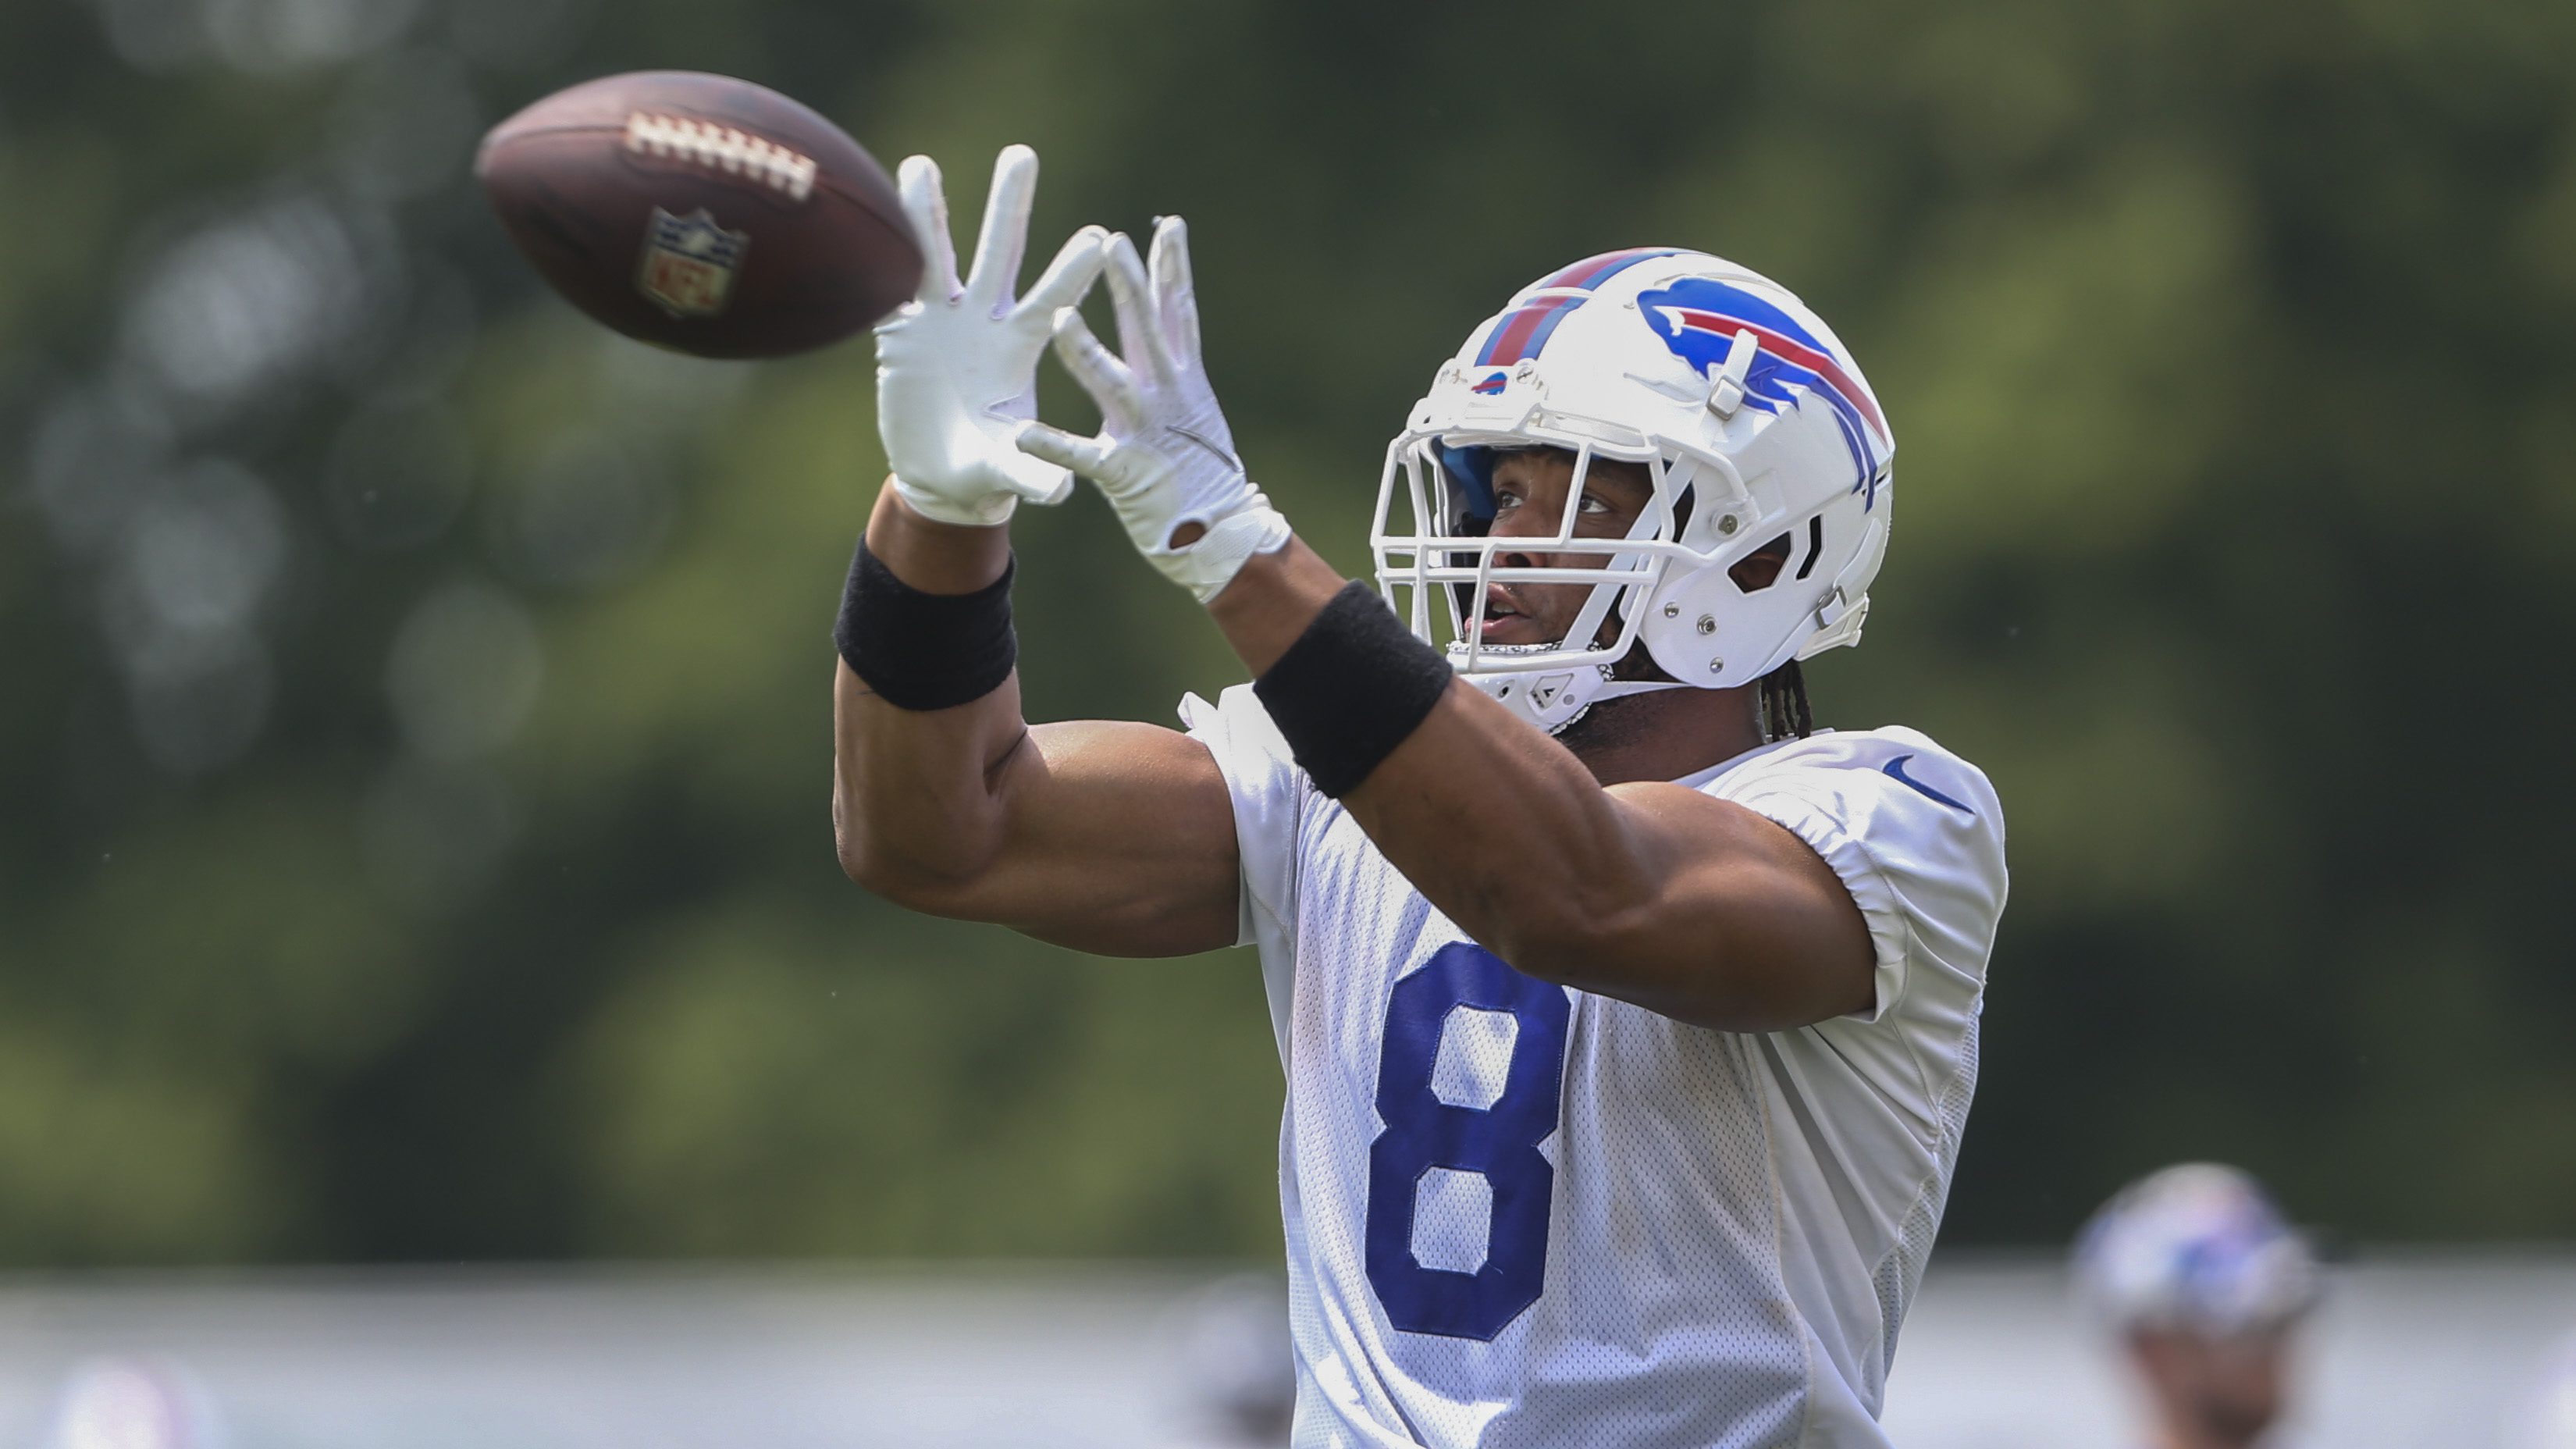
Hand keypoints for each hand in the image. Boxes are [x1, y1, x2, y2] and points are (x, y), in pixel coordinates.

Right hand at [874, 145, 1108, 526]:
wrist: (943, 477)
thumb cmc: (986, 471)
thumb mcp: (1009, 475)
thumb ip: (1032, 475)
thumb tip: (1061, 490)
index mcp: (1019, 350)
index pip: (1050, 302)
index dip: (1071, 272)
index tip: (1098, 237)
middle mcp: (983, 323)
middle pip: (1001, 253)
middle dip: (1010, 206)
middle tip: (1022, 154)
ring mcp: (941, 322)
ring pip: (936, 255)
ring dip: (928, 211)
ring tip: (920, 162)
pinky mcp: (901, 332)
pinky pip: (890, 284)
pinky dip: (880, 253)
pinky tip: (866, 213)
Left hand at [1015, 217, 1291, 601]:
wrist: (1217, 532)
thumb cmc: (1198, 466)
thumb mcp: (1193, 401)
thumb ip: (1173, 352)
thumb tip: (1168, 300)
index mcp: (1181, 377)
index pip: (1176, 312)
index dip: (1173, 267)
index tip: (1170, 224)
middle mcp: (1166, 395)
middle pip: (1146, 330)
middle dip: (1129, 285)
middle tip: (1110, 242)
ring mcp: (1144, 430)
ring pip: (1112, 382)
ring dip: (1087, 351)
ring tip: (1061, 318)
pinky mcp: (1122, 471)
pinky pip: (1081, 456)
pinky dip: (1053, 447)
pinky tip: (1023, 435)